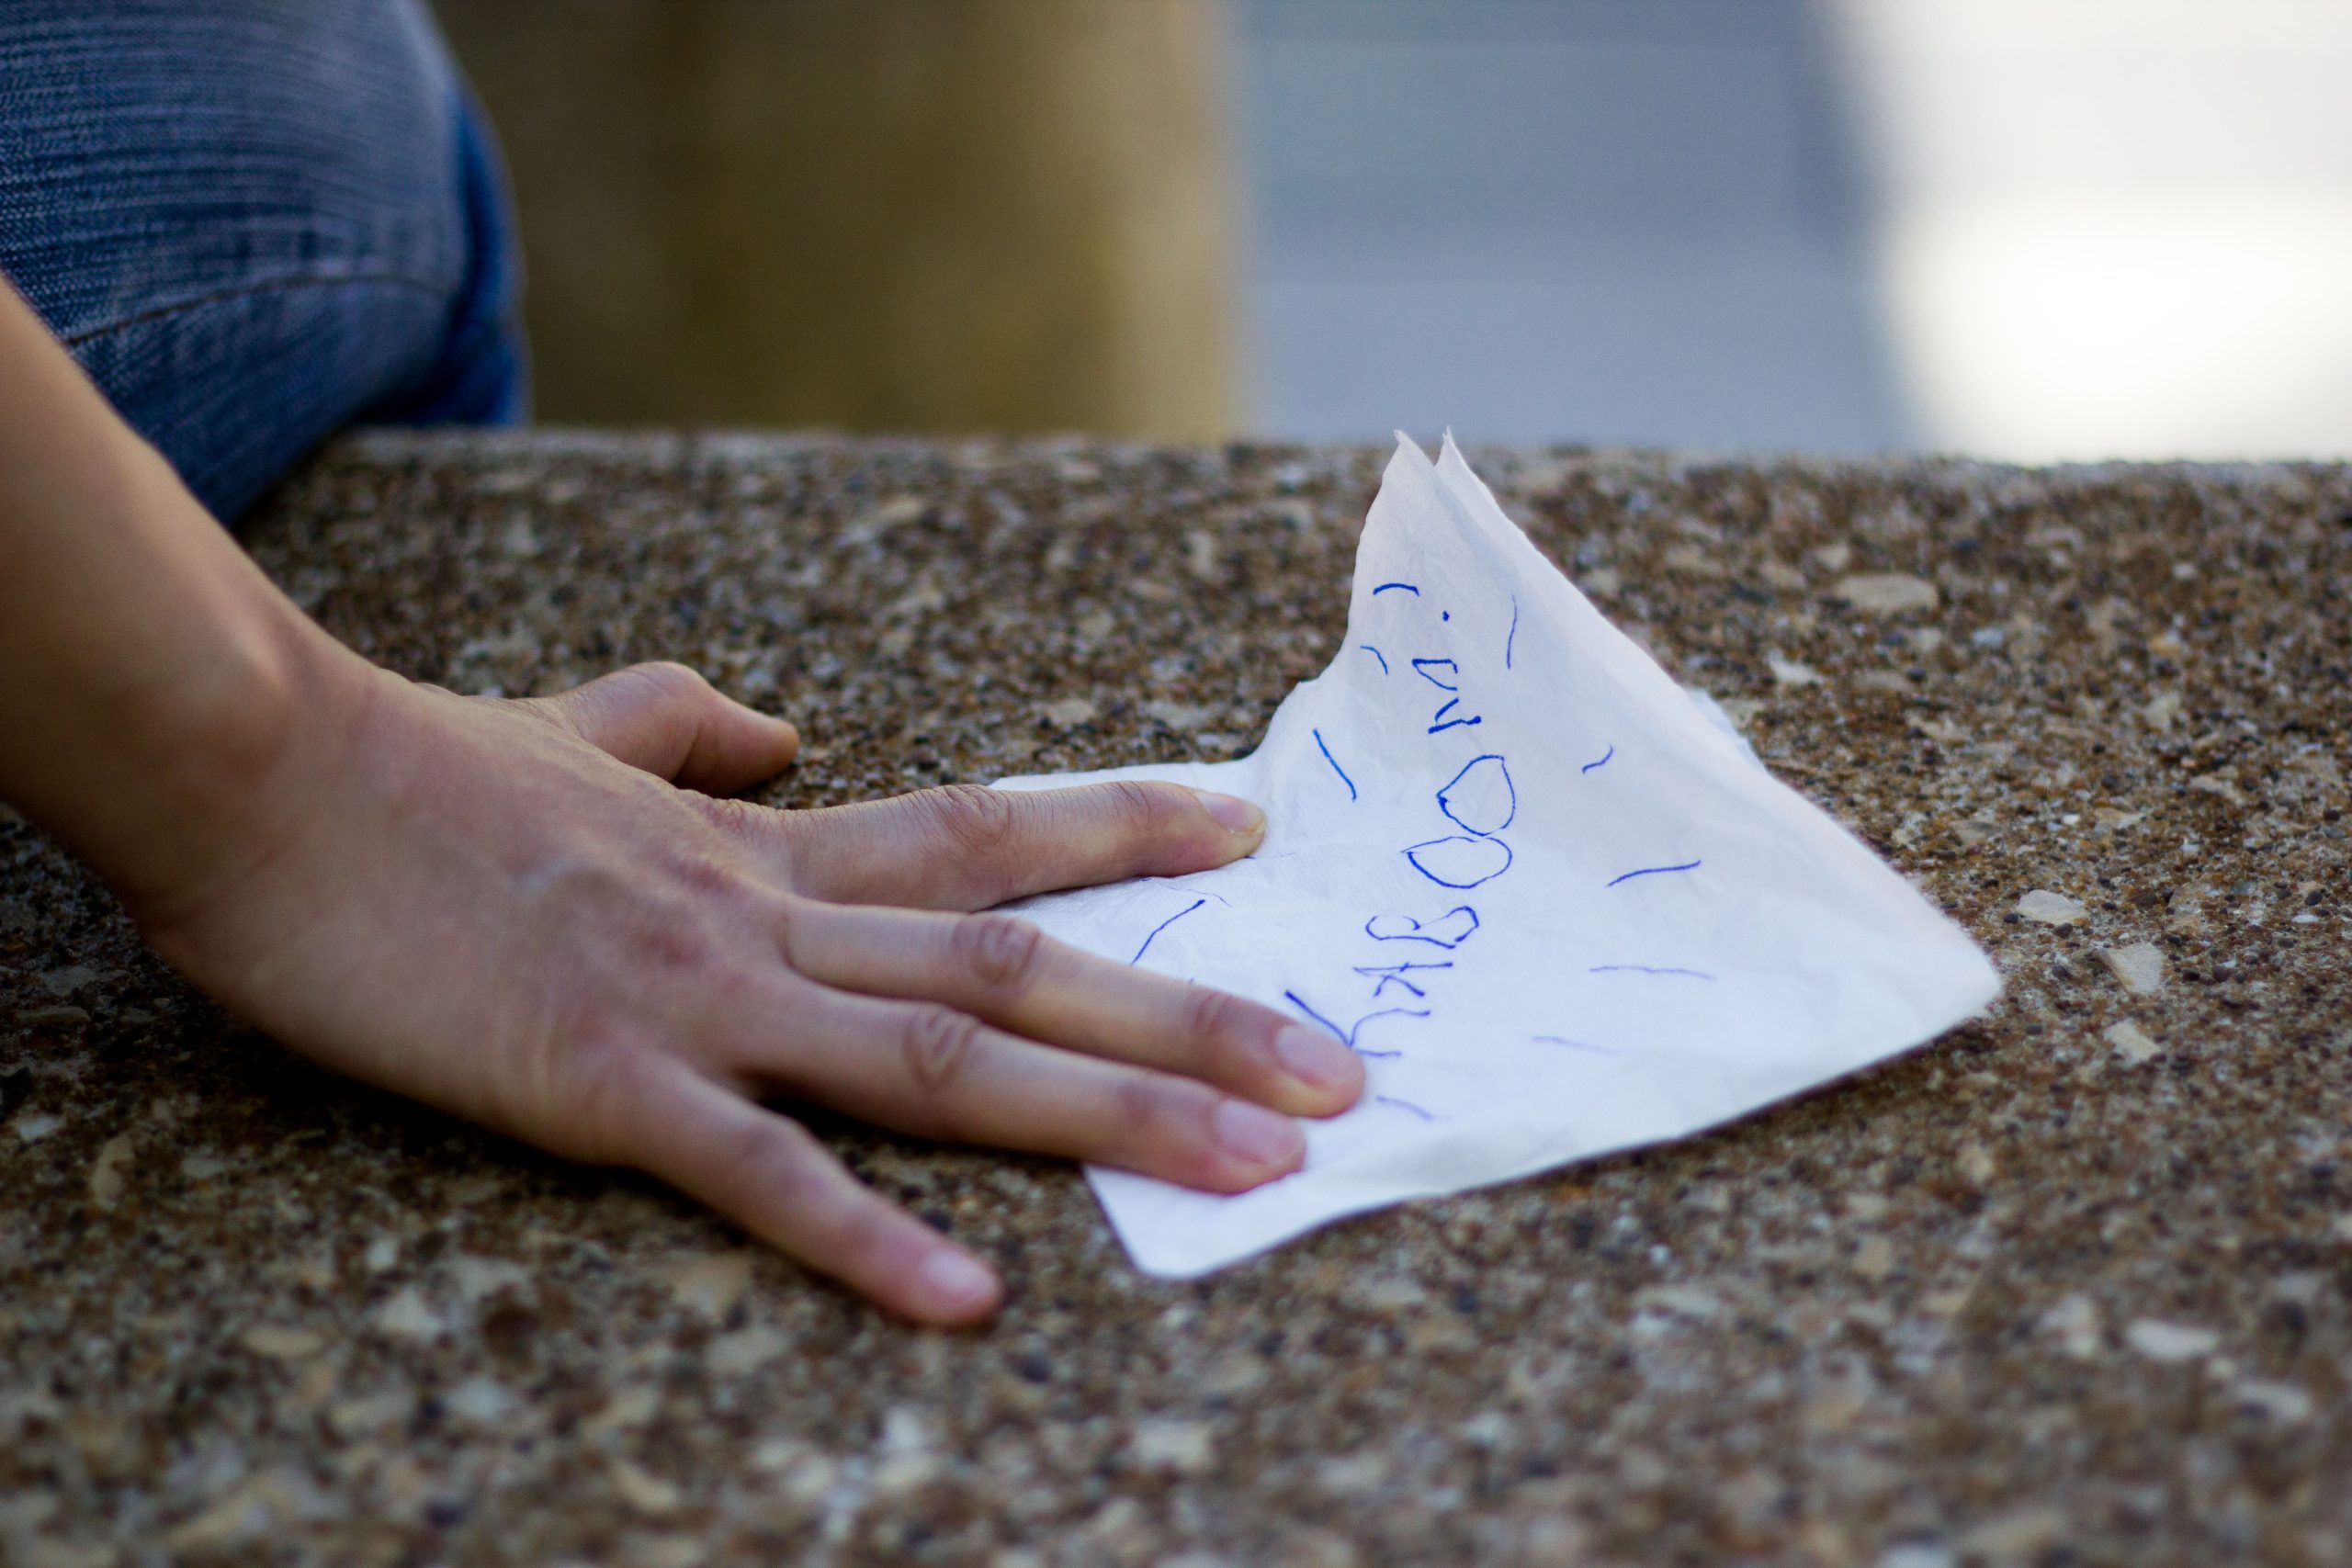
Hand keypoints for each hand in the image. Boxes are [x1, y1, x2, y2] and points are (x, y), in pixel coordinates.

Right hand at [133, 657, 1364, 1323]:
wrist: (268, 781)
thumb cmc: (419, 772)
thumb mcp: (584, 722)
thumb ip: (693, 722)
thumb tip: (776, 732)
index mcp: (768, 849)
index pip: (983, 828)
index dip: (1121, 831)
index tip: (1246, 832)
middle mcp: (773, 917)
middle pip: (1019, 963)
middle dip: (1190, 1015)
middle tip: (1338, 1065)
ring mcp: (704, 999)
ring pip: (946, 1056)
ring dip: (1111, 1113)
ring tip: (1254, 1165)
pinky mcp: (607, 1086)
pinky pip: (762, 1171)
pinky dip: (866, 1235)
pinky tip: (968, 1299)